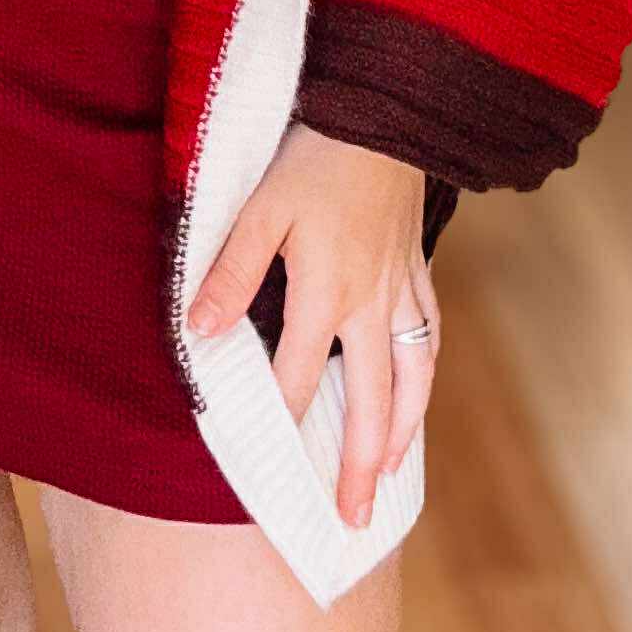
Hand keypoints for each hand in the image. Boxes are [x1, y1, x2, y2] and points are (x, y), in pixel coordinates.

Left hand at [185, 122, 439, 529]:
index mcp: (326, 294)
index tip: (265, 470)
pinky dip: (422, 374)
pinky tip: (416, 391)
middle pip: (370, 403)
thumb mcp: (260, 207)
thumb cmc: (314, 157)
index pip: (299, 379)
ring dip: (402, 433)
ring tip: (392, 474)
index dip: (282, 425)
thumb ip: (232, 273)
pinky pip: (428, 337)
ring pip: (410, 378)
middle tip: (354, 519)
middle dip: (360, 465)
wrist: (383, 112)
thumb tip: (203, 334)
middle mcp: (370, 305)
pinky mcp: (417, 268)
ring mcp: (401, 290)